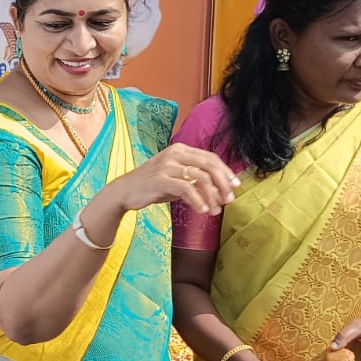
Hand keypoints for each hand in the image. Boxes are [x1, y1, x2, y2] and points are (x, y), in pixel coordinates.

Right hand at [100, 142, 239, 219]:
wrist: (124, 192)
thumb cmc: (153, 186)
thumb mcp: (176, 178)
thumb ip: (195, 180)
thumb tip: (221, 190)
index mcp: (181, 149)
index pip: (210, 157)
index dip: (225, 171)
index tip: (235, 186)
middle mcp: (175, 153)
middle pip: (209, 165)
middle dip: (223, 183)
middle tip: (229, 199)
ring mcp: (167, 165)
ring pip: (200, 177)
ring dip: (212, 196)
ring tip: (215, 211)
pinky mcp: (160, 179)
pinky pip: (186, 189)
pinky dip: (198, 200)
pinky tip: (202, 210)